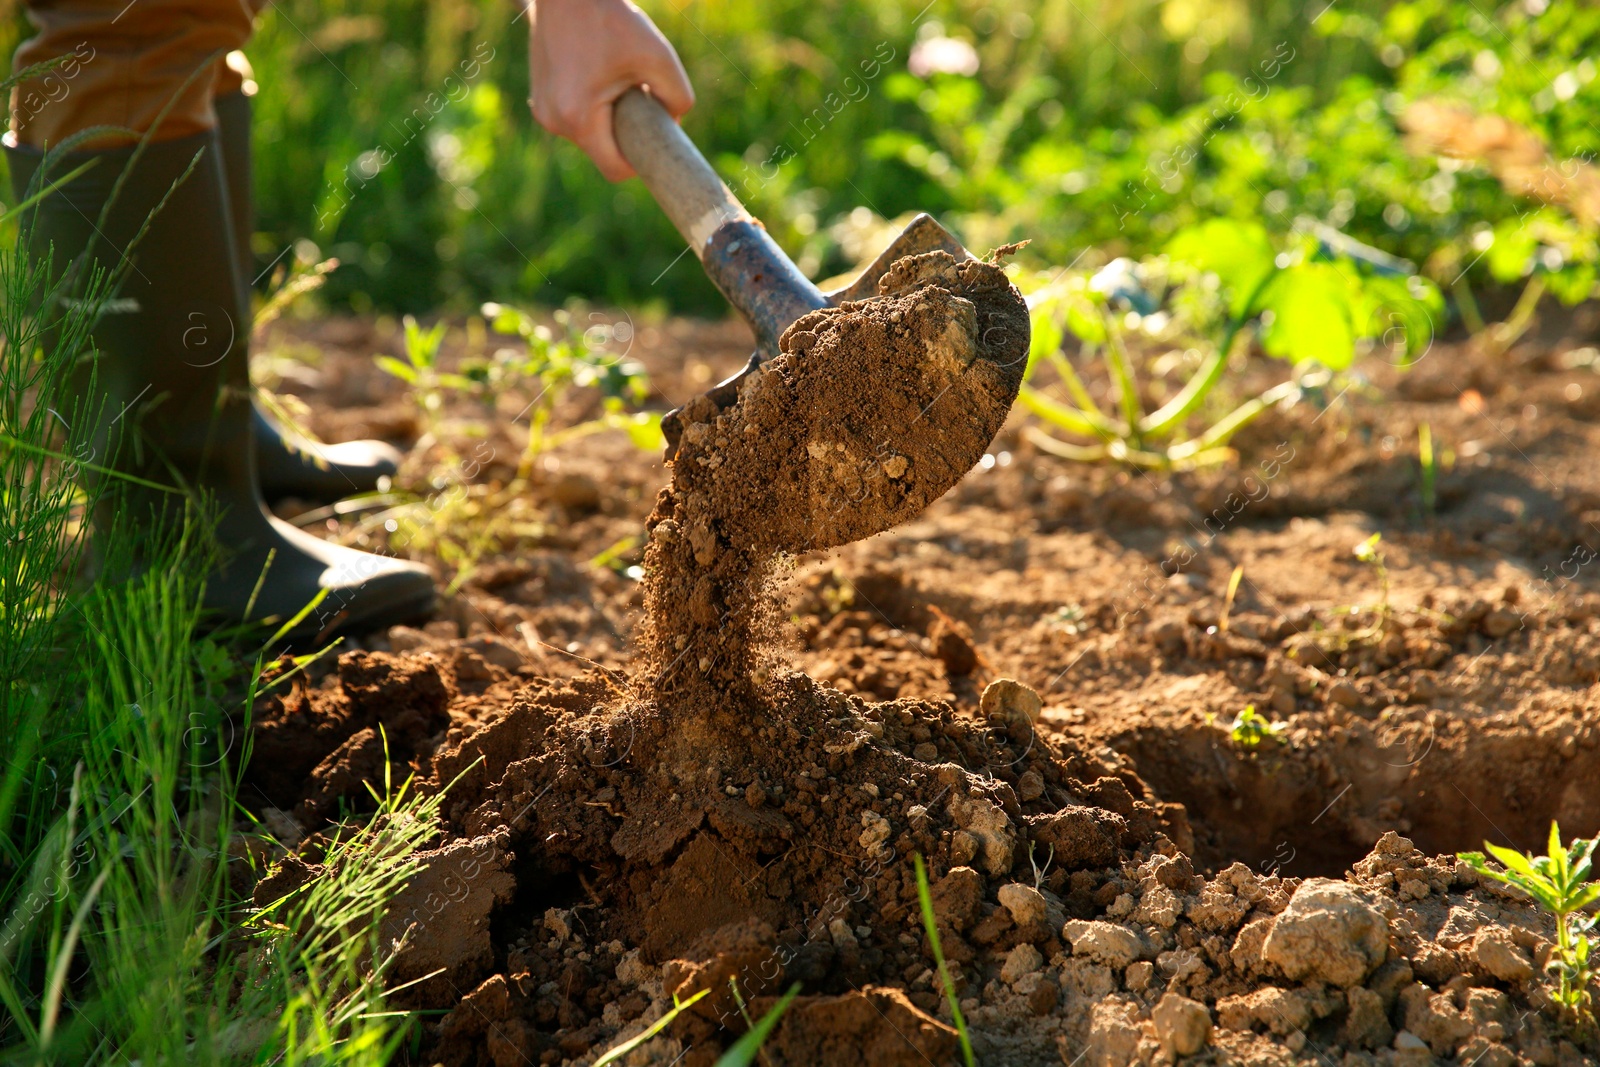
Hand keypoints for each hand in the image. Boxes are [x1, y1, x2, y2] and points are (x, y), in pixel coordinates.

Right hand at [527, 0, 693, 180]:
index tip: (657, 145)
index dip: (641, 164)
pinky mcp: (540, 97)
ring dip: (609, 120)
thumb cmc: (611, 18)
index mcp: (577, 118)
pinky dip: (593, 107)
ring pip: (589, 135)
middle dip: (626, 136)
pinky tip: (601, 77)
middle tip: (642, 101)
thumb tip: (675, 125)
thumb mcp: (659, 57)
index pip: (615, 169)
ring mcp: (542, 110)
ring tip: (618, 82)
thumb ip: (679, 98)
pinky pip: (575, 118)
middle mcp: (553, 120)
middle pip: (602, 152)